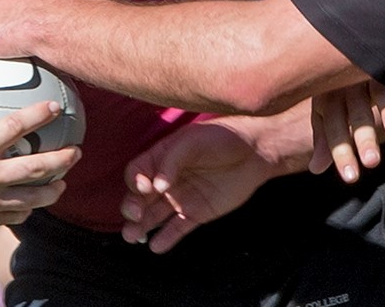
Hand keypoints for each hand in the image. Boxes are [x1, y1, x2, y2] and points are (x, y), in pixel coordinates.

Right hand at [0, 77, 80, 235]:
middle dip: (61, 158)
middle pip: (36, 167)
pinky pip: (15, 215)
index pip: (14, 128)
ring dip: (52, 188)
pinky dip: (28, 209)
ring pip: (33, 197)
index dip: (38, 115)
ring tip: (64, 181)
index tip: (55, 108)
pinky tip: (33, 202)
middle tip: (76, 151)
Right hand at [119, 117, 279, 252]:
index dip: (135, 181)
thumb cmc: (219, 138)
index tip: (144, 188)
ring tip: (131, 238)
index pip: (136, 172)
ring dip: (141, 227)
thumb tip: (157, 187)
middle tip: (134, 216)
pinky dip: (166, 238)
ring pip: (154, 215)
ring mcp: (180, 198)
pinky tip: (156, 246)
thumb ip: (171, 161)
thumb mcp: (191, 142)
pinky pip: (177, 228)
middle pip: (140, 197)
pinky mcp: (196, 214)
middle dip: (132, 207)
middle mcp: (166, 181)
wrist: (253, 152)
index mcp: (160, 158)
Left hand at [309, 73, 384, 182]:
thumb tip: (315, 169)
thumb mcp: (328, 106)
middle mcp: (347, 83)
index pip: (333, 128)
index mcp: (328, 97)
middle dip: (363, 137)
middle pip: (355, 113)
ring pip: (378, 90)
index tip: (351, 178)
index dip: (340, 152)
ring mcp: (370, 70)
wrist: (348, 38)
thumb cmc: (338, 80)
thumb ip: (326, 137)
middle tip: (372, 163)